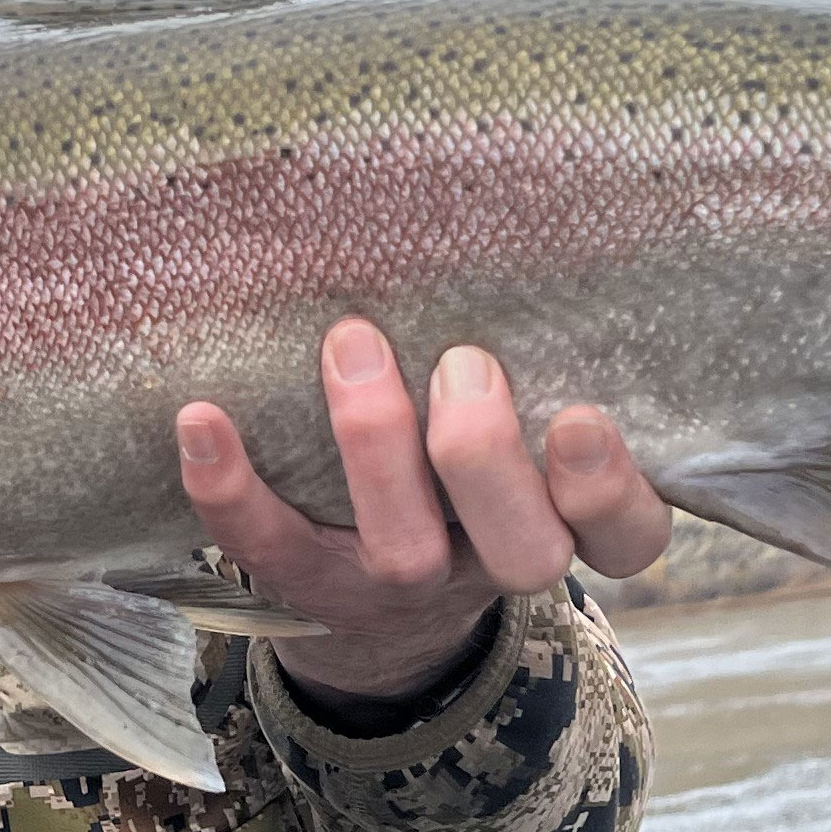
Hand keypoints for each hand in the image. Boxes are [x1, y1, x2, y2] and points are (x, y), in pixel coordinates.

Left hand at [176, 320, 671, 700]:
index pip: (627, 536)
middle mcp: (492, 562)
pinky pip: (265, 544)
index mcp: (565, 524)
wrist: (382, 610)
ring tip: (354, 345)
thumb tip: (517, 221)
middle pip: (524, 548)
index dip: (607, 487)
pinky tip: (203, 417)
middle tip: (462, 365)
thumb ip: (546, 362)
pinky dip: (229, 484)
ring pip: (403, 550)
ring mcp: (400, 584)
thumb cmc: (470, 473)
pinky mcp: (307, 584)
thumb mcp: (526, 429)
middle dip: (485, 454)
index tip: (579, 416)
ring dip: (377, 447)